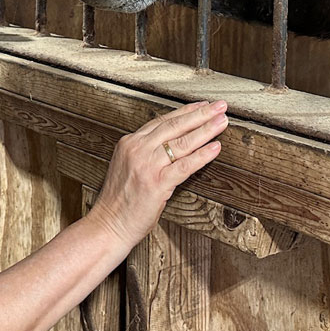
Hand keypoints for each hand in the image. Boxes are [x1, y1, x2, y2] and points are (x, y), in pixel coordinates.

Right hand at [89, 100, 228, 248]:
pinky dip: (202, 155)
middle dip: (201, 114)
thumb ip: (145, 153)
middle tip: (219, 106)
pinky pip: (185, 165)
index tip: (202, 105)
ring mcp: (147, 165)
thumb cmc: (118, 202)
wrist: (107, 225)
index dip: (186, 112)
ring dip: (206, 130)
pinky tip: (215, 148)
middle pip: (175, 126)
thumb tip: (171, 144)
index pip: (163, 121)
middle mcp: (137, 149)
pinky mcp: (156, 183)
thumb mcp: (127, 166)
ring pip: (182, 142)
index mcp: (129, 143)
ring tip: (222, 122)